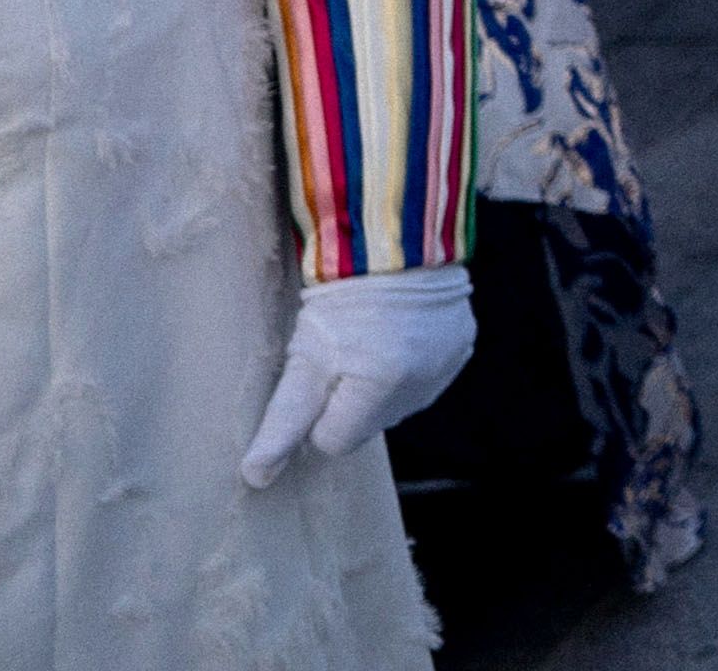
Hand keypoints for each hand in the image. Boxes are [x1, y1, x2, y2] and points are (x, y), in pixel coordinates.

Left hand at [237, 264, 477, 484]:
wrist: (392, 239)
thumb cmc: (341, 297)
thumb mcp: (304, 357)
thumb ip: (283, 421)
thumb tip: (256, 477)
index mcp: (378, 387)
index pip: (333, 441)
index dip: (318, 412)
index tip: (319, 374)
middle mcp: (420, 386)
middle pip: (367, 426)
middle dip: (350, 400)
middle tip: (344, 354)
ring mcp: (445, 368)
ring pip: (397, 406)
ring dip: (381, 386)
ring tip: (372, 340)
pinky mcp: (462, 348)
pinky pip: (426, 380)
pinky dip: (410, 365)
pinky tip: (399, 334)